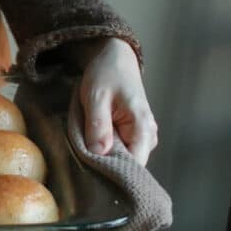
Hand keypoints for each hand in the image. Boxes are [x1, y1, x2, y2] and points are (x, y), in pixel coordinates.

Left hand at [74, 38, 157, 165]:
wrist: (115, 59)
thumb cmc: (106, 75)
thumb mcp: (96, 97)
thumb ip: (98, 125)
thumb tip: (99, 154)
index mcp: (143, 127)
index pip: (134, 166)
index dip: (112, 171)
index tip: (91, 169)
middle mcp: (148, 137)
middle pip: (128, 166)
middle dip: (105, 163)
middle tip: (82, 153)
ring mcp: (142, 137)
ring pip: (122, 159)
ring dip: (103, 154)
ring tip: (86, 141)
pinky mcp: (134, 135)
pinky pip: (119, 150)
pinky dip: (104, 147)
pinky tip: (93, 139)